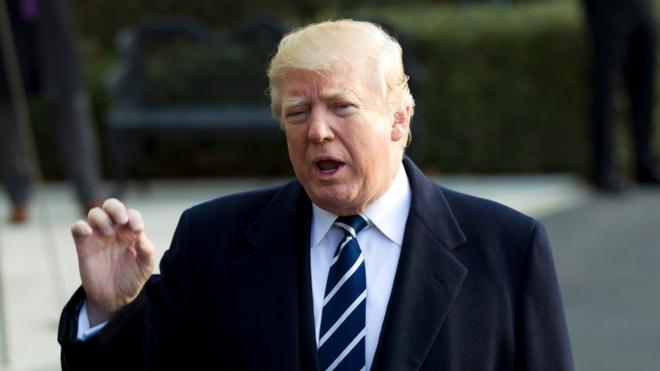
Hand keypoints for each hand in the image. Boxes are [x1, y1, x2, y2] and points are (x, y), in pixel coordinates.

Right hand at [71, 198, 154, 325]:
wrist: (114, 298)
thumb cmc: (131, 279)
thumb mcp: (145, 267)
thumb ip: (147, 251)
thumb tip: (141, 236)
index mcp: (130, 233)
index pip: (131, 214)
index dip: (134, 217)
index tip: (137, 230)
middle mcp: (114, 231)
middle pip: (111, 206)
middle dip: (116, 208)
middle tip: (121, 220)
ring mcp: (98, 236)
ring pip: (95, 213)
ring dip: (102, 218)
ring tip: (109, 233)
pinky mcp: (83, 245)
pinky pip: (77, 228)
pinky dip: (81, 226)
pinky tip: (88, 232)